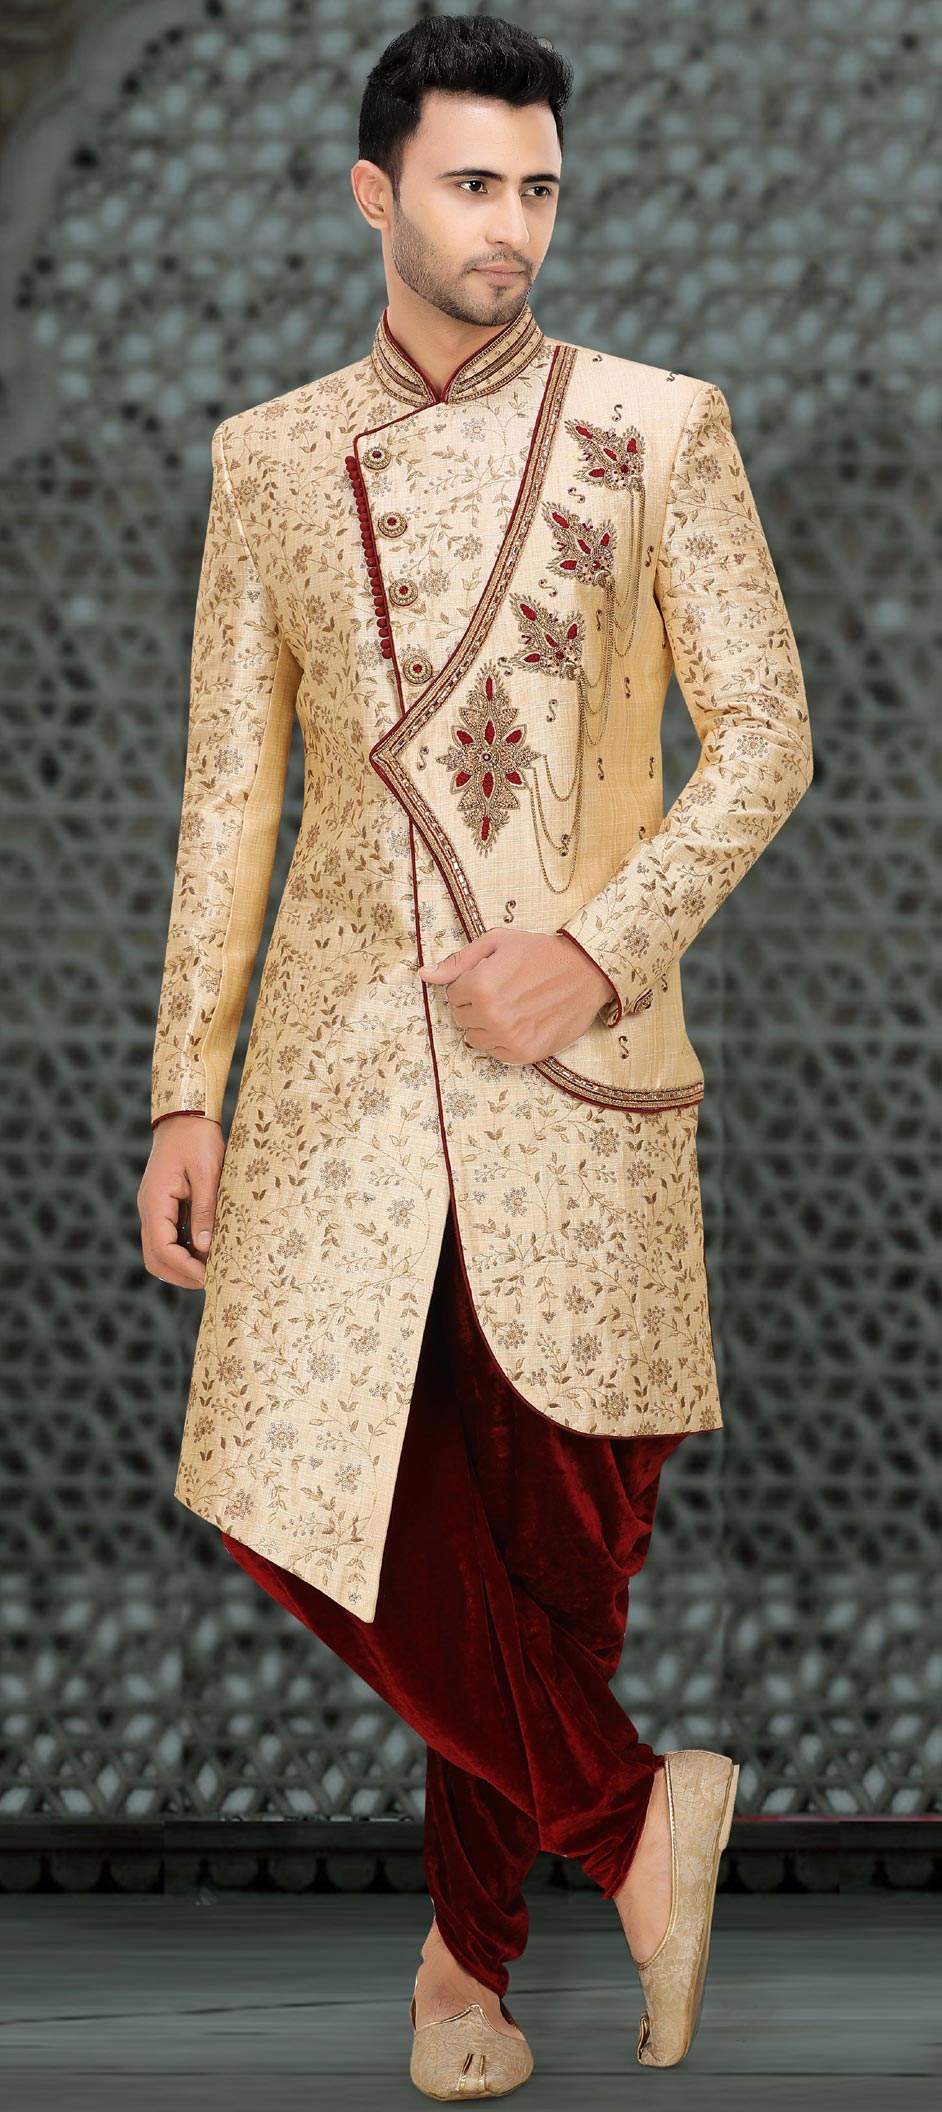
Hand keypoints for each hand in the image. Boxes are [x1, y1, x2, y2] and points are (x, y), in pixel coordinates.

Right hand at [138, 1114, 224, 1289]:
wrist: (184, 1116)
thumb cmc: (197, 1139)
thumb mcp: (207, 1173)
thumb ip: (204, 1211)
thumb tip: (205, 1248)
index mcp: (155, 1201)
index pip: (162, 1248)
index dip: (185, 1267)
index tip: (209, 1276)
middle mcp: (148, 1208)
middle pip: (155, 1257)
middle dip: (180, 1274)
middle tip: (211, 1280)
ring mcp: (153, 1208)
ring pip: (158, 1250)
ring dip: (181, 1264)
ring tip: (211, 1268)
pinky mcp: (162, 1206)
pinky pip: (166, 1237)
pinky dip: (182, 1250)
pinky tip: (205, 1250)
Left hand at [418, 927, 613, 1064]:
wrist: (586, 972)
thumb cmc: (540, 953)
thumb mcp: (497, 942)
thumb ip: (458, 961)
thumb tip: (424, 975)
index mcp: (480, 987)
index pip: (452, 995)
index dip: (469, 984)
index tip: (491, 977)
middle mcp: (491, 1016)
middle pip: (461, 1017)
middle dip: (476, 1004)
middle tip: (504, 991)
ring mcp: (508, 1038)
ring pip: (475, 1038)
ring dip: (487, 1024)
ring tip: (512, 1007)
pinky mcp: (525, 1054)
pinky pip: (495, 1053)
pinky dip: (502, 1040)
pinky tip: (520, 1022)